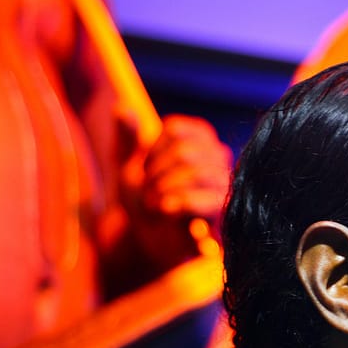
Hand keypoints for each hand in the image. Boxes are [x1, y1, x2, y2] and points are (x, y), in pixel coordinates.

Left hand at [120, 113, 232, 268]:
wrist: (149, 240)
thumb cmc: (143, 199)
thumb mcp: (127, 166)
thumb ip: (127, 138)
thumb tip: (122, 108)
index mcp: (199, 139)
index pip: (176, 130)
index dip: (152, 151)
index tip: (146, 170)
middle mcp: (218, 158)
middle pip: (186, 152)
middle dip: (157, 175)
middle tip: (149, 194)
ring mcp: (225, 185)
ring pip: (197, 173)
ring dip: (165, 191)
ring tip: (156, 205)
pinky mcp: (225, 213)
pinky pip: (208, 200)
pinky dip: (179, 204)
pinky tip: (166, 212)